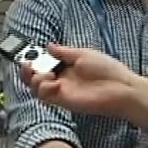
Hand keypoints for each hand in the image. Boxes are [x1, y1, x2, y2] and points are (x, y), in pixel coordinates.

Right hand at [22, 45, 147, 123]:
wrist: (120, 88)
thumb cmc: (106, 69)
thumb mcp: (83, 54)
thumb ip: (64, 52)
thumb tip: (49, 46)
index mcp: (65, 66)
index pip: (43, 64)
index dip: (34, 60)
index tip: (30, 55)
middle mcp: (60, 79)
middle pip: (34, 77)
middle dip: (27, 71)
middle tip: (28, 65)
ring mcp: (60, 91)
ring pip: (36, 88)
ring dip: (35, 80)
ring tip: (46, 75)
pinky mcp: (62, 101)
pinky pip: (44, 96)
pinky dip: (44, 89)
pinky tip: (54, 84)